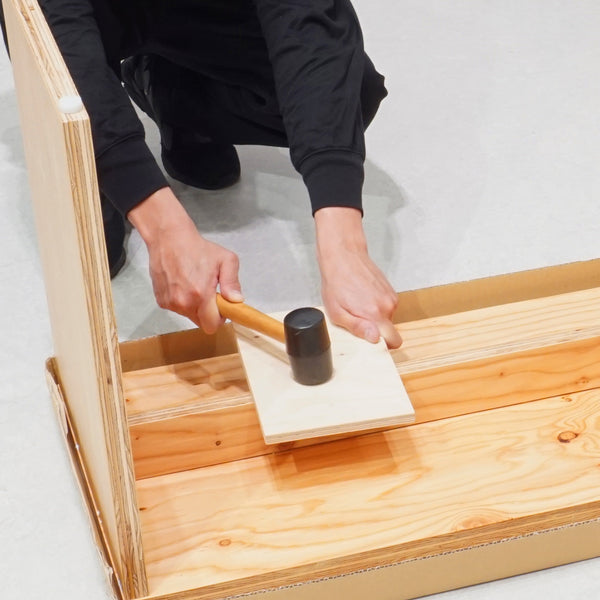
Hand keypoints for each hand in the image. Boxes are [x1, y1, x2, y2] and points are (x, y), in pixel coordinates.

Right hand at [128, 187, 242, 332]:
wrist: (169, 238)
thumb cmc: (198, 248)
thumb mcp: (226, 259)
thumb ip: (233, 282)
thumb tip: (236, 300)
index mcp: (201, 294)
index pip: (212, 325)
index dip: (220, 318)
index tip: (221, 306)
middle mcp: (183, 302)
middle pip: (201, 323)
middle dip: (208, 313)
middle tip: (210, 293)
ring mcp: (170, 302)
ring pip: (189, 315)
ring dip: (195, 306)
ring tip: (195, 284)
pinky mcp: (161, 300)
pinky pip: (177, 309)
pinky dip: (183, 301)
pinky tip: (183, 283)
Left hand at [315, 207, 401, 348]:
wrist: (343, 256)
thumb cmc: (336, 283)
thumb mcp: (337, 312)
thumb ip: (358, 328)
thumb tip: (375, 339)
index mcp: (375, 314)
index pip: (394, 341)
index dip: (383, 346)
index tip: (371, 342)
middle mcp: (388, 305)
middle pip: (389, 330)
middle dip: (375, 329)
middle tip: (356, 319)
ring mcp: (391, 296)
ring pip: (387, 317)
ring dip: (374, 316)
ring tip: (357, 305)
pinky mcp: (390, 289)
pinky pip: (386, 306)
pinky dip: (376, 306)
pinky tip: (362, 297)